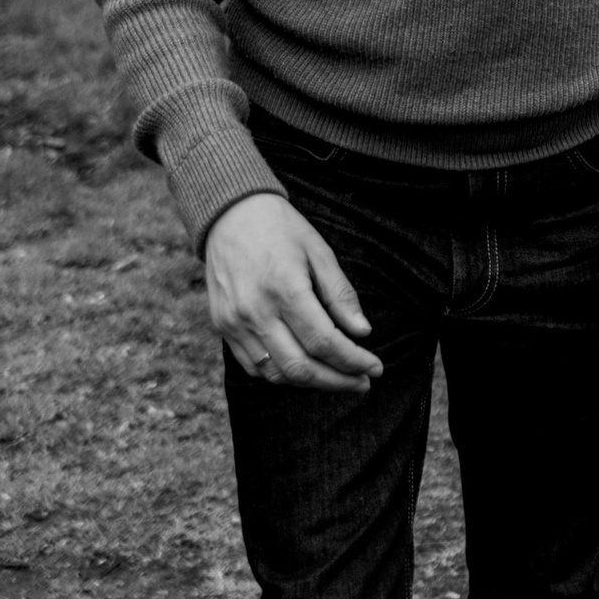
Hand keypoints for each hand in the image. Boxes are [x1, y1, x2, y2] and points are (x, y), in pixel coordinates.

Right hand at [205, 193, 381, 393]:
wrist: (229, 214)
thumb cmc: (280, 229)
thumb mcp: (319, 251)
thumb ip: (340, 294)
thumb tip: (362, 332)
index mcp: (285, 289)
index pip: (324, 342)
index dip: (353, 361)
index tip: (375, 367)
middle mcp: (256, 311)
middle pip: (301, 367)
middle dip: (337, 381)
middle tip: (362, 382)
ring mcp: (235, 323)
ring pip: (276, 373)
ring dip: (311, 384)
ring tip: (338, 379)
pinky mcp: (223, 327)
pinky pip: (254, 366)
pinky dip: (282, 376)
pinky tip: (304, 371)